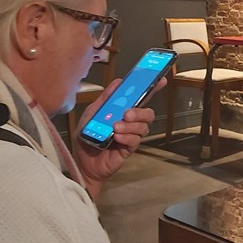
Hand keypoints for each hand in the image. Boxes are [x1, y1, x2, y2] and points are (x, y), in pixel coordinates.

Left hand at [72, 77, 166, 199]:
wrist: (81, 161)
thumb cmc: (86, 136)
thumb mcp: (92, 113)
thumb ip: (106, 98)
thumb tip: (118, 81)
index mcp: (123, 110)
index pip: (141, 98)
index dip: (153, 88)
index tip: (161, 81)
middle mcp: (131, 122)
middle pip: (148, 113)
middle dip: (140, 112)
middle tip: (127, 114)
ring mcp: (131, 135)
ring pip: (143, 126)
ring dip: (131, 125)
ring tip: (116, 128)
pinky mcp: (129, 148)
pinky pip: (135, 140)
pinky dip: (127, 137)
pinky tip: (117, 138)